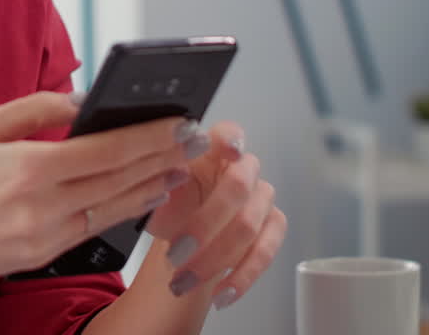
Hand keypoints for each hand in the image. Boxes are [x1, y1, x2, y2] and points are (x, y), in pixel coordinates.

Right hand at [0, 91, 197, 288]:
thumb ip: (30, 111)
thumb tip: (78, 101)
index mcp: (25, 169)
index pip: (107, 150)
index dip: (151, 136)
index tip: (181, 121)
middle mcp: (41, 207)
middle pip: (121, 180)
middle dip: (164, 157)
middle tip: (198, 138)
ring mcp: (43, 237)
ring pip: (114, 208)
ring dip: (152, 186)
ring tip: (181, 167)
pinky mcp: (41, 255)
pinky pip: (93, 227)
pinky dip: (122, 209)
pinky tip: (140, 195)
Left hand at [144, 122, 286, 307]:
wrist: (181, 238)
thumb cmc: (170, 207)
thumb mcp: (155, 195)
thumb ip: (160, 183)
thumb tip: (159, 181)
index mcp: (211, 151)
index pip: (228, 133)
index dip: (230, 140)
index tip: (228, 150)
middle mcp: (242, 169)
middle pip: (237, 187)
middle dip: (205, 224)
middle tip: (177, 252)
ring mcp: (261, 197)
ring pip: (249, 225)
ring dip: (215, 258)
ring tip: (184, 279)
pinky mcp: (273, 226)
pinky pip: (266, 251)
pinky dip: (241, 277)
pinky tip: (221, 294)